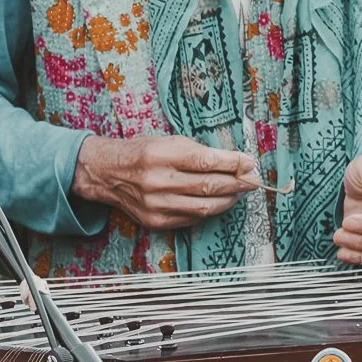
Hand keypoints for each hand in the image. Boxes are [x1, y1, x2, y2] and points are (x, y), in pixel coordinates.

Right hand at [71, 134, 261, 229]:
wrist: (107, 173)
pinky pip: (192, 218)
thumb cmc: (142, 152)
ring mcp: (156, 204)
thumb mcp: (167, 141)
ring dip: (228, 200)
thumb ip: (197, 151)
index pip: (205, 161)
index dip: (232, 163)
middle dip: (237, 183)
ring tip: (240, 192)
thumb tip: (234, 162)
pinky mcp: (156, 221)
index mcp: (160, 154)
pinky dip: (209, 210)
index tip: (250, 162)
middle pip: (209, 186)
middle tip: (254, 179)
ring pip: (204, 206)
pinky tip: (218, 202)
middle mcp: (157, 180)